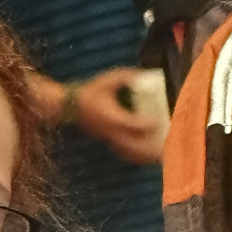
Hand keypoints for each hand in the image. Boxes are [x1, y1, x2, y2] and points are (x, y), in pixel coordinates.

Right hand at [29, 68, 165, 164]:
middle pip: (134, 144)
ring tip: (155, 154)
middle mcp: (111, 131)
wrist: (69, 106)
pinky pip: (122, 152)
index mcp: (113, 117)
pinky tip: (142, 157)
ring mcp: (108, 138)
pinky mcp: (106, 140)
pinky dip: (133, 155)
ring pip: (128, 151)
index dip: (148, 124)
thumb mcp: (108, 80)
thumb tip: (142, 74)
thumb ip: (126, 76)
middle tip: (162, 141)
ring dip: (142, 154)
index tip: (159, 122)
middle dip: (149, 145)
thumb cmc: (90, 91)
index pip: (133, 124)